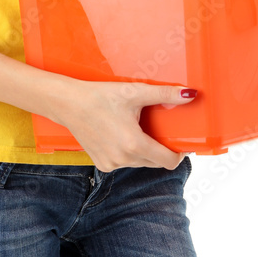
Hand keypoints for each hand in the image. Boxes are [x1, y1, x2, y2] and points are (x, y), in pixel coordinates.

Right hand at [49, 78, 196, 171]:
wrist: (68, 104)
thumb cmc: (99, 96)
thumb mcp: (135, 92)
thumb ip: (164, 94)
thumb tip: (189, 95)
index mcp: (134, 144)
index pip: (168, 161)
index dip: (178, 153)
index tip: (179, 143)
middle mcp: (123, 159)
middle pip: (155, 162)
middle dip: (160, 149)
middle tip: (157, 129)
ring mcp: (111, 164)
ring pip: (140, 163)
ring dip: (144, 150)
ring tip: (136, 129)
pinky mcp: (102, 164)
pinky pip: (124, 163)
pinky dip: (128, 153)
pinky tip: (120, 135)